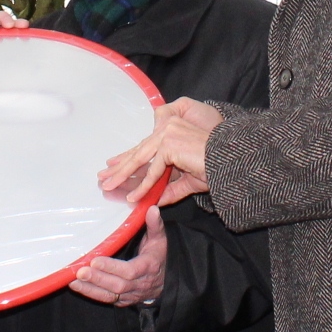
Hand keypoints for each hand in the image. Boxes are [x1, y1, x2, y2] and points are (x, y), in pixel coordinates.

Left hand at [70, 205, 167, 305]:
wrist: (166, 281)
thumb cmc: (159, 255)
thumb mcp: (160, 239)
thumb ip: (155, 224)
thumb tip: (152, 208)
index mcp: (148, 267)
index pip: (129, 271)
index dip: (112, 267)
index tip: (95, 261)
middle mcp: (139, 284)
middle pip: (117, 284)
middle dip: (98, 279)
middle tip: (80, 271)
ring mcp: (130, 294)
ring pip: (110, 295)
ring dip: (90, 288)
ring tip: (73, 280)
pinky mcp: (122, 300)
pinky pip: (106, 299)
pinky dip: (91, 293)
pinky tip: (76, 286)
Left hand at [99, 100, 223, 203]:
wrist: (230, 162)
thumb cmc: (214, 168)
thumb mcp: (189, 181)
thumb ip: (171, 189)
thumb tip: (155, 200)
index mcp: (169, 135)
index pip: (143, 148)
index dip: (126, 158)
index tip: (111, 165)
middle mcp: (166, 131)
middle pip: (137, 153)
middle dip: (119, 167)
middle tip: (102, 177)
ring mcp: (167, 136)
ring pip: (140, 160)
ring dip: (122, 176)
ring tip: (108, 186)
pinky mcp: (169, 146)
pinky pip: (153, 172)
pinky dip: (143, 186)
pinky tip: (132, 197)